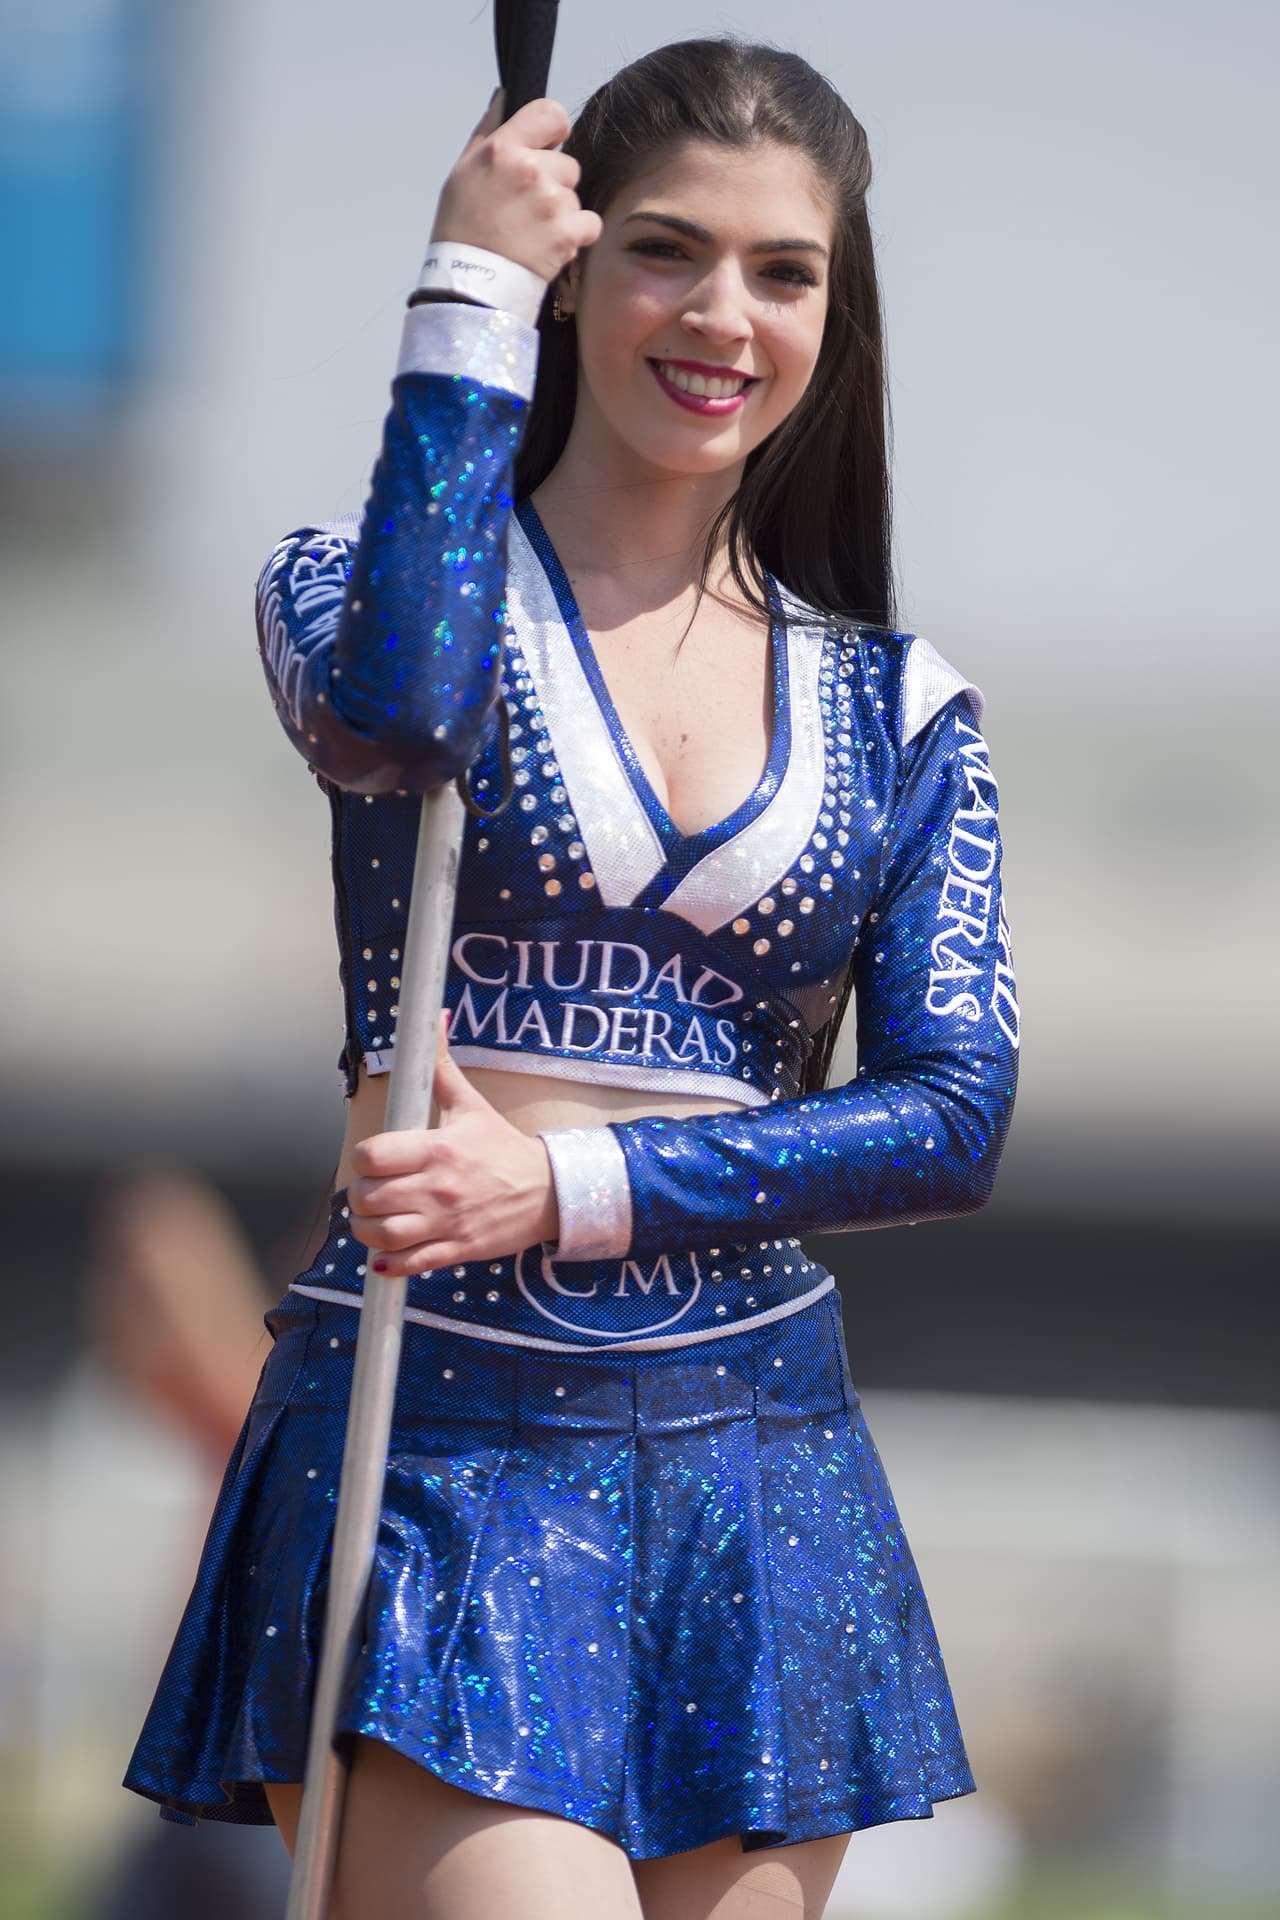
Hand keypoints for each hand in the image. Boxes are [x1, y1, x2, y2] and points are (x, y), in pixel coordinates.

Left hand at [347, 1015, 559, 1275]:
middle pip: (367, 1198)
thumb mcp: (471, 1105)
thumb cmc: (504, 1149)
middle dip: (362, 1196)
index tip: (373, 1161)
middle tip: (373, 1191)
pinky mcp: (455, 1250)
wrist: (549, 1191)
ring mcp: (445, 1222)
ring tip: (375, 1221)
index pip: (371, 1156)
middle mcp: (437, 1186)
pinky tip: (387, 1254)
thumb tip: (435, 1019)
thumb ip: (441, 1066)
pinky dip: (389, 1264)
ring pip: (381, 1236)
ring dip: (367, 1231)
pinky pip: (407, 1265)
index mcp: (437, 1148)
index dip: (363, 1160)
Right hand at [429, 91, 600, 283]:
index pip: (551, 113)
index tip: (548, 148)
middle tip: (526, 211)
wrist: (469, 285)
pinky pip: (590, 224)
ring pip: (575, 197)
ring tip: (532, 233)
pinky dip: (576, 237)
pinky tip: (550, 247)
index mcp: (503, 148)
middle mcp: (529, 169)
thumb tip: (504, 97)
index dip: (555, 131)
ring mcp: (550, 202)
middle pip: (568, 164)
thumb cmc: (462, 229)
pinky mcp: (567, 233)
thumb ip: (488, 131)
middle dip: (554, 185)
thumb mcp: (463, 171)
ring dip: (562, 215)